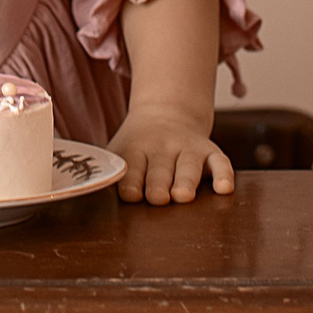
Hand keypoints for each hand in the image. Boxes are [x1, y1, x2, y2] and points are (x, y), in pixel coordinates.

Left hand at [110, 104, 232, 205]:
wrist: (164, 114)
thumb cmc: (137, 148)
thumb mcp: (118, 152)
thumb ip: (109, 171)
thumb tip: (87, 191)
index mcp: (135, 149)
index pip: (132, 166)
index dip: (131, 182)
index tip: (130, 195)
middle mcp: (162, 148)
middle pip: (160, 169)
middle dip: (158, 185)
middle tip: (158, 199)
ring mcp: (187, 148)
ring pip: (188, 166)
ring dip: (185, 181)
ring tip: (183, 196)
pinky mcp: (210, 152)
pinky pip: (220, 162)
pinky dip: (224, 175)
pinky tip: (224, 188)